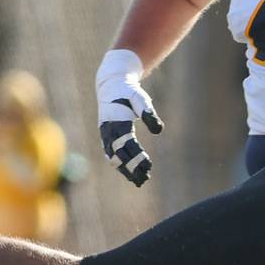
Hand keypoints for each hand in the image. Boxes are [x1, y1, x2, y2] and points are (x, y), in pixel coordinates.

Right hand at [96, 50, 162, 186]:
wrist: (111, 83)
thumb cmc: (128, 91)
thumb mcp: (140, 99)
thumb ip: (148, 113)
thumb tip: (158, 130)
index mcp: (115, 121)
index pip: (126, 144)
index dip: (136, 156)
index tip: (148, 166)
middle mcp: (108, 130)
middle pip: (118, 154)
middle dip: (131, 167)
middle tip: (144, 179)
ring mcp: (105, 134)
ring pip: (113, 156)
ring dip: (125, 169)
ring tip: (139, 181)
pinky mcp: (107, 136)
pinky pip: (111, 153)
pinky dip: (120, 164)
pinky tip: (130, 173)